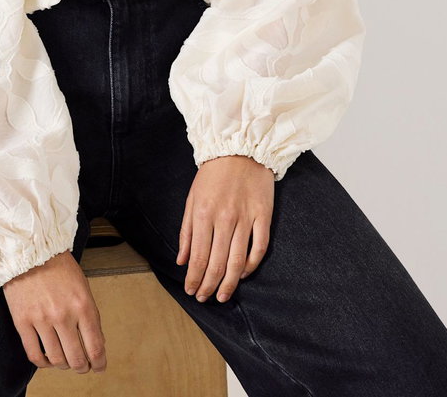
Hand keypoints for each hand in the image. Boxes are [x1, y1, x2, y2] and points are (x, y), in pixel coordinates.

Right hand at [2, 250, 106, 373]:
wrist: (30, 249)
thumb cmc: (58, 266)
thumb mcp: (83, 286)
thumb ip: (90, 315)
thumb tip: (96, 343)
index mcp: (83, 305)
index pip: (95, 347)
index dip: (99, 363)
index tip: (99, 367)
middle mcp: (63, 315)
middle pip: (76, 359)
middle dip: (82, 368)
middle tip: (83, 367)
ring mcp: (41, 320)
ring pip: (56, 360)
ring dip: (63, 365)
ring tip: (65, 361)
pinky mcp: (22, 322)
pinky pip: (34, 355)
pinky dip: (43, 363)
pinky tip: (47, 359)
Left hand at [177, 154, 273, 302]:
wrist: (240, 148)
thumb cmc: (213, 174)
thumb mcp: (192, 198)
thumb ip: (186, 231)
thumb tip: (182, 260)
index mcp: (203, 213)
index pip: (198, 256)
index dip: (194, 278)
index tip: (191, 291)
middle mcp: (225, 218)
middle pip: (217, 263)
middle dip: (209, 285)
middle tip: (205, 298)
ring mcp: (246, 217)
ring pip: (238, 261)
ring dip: (229, 283)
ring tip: (223, 296)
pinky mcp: (264, 216)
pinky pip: (259, 247)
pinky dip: (251, 265)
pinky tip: (242, 274)